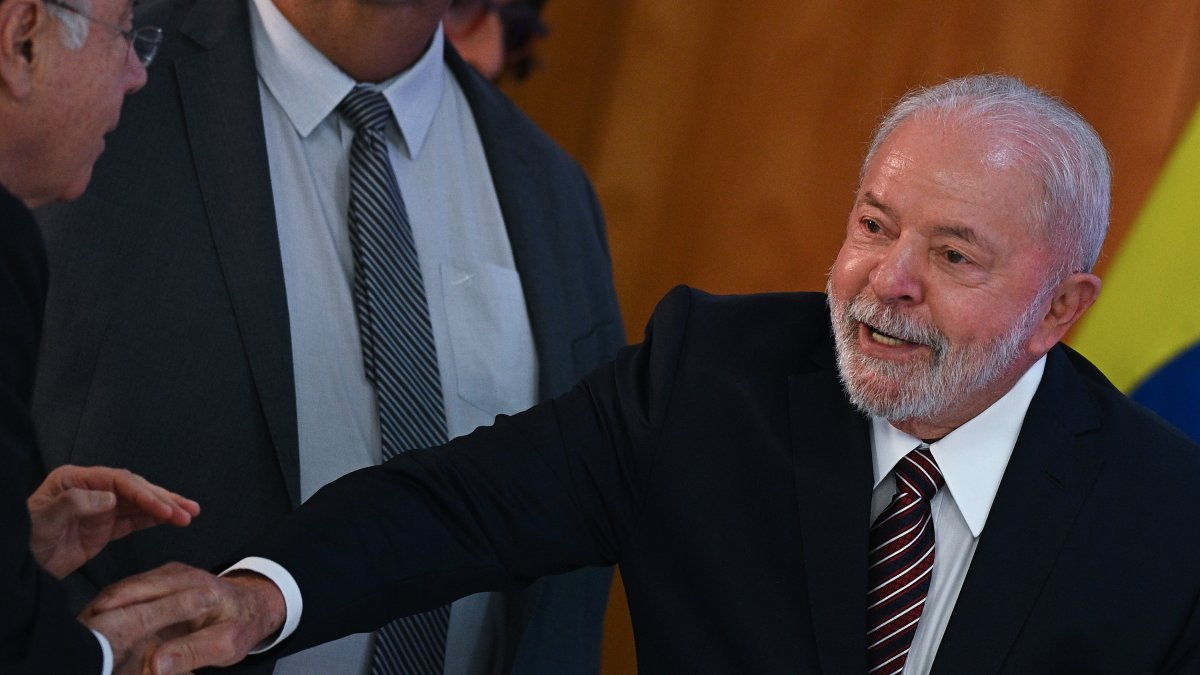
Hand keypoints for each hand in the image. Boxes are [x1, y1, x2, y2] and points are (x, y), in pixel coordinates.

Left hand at [27, 465, 199, 577]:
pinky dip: (155, 520)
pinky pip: (135, 520)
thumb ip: (74, 503)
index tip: (162, 507)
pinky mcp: (105, 528)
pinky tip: (173, 519)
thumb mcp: (42, 519)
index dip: (144, 493)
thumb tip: (109, 498)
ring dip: (166, 508)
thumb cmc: (22, 539)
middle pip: (135, 489)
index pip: (119, 481)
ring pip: (140, 504)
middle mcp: (92, 489)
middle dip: (163, 500)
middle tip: (185, 512)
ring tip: (190, 514)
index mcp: (76, 480)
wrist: (17, 569)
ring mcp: (100, 509)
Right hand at [83, 562, 286, 674]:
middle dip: (97, 615)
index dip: (111, 616)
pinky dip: (113, 611)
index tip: (91, 638)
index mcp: (193, 586)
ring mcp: (167, 576)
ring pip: (122, 592)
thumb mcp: (227, 646)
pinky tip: (100, 629)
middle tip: (79, 638)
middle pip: (123, 591)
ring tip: (83, 636)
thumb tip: (156, 665)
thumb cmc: (242, 625)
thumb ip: (193, 652)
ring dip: (101, 613)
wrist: (253, 606)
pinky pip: (130, 595)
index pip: (142, 596)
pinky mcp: (160, 583)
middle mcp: (177, 575)